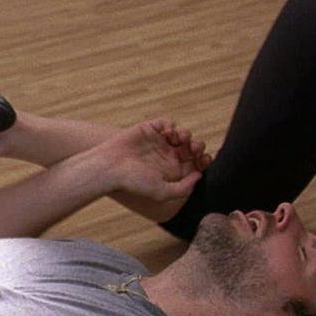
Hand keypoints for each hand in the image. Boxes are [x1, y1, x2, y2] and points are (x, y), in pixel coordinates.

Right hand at [88, 118, 210, 203]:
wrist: (109, 167)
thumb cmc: (133, 182)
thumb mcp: (161, 192)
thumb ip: (183, 189)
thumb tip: (199, 175)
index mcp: (172, 171)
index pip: (195, 164)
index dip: (204, 161)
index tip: (205, 159)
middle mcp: (167, 156)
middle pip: (192, 148)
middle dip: (197, 146)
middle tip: (193, 148)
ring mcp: (159, 142)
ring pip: (182, 135)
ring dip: (186, 135)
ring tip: (181, 139)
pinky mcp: (149, 129)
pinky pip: (167, 123)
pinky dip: (171, 125)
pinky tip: (167, 133)